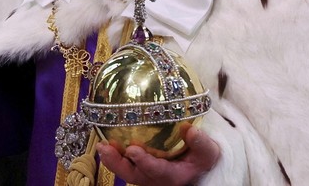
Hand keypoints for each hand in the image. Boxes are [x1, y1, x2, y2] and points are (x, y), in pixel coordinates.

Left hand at [96, 125, 220, 185]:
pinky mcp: (137, 167)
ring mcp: (143, 174)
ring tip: (101, 144)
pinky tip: (104, 138)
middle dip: (117, 163)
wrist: (195, 166)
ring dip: (111, 158)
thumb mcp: (208, 153)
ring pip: (124, 170)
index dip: (144, 162)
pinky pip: (122, 162)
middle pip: (132, 174)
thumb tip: (191, 130)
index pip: (156, 170)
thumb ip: (201, 144)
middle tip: (106, 148)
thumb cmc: (200, 158)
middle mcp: (154, 178)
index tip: (133, 149)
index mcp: (172, 175)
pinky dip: (113, 153)